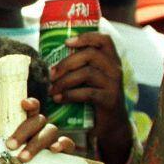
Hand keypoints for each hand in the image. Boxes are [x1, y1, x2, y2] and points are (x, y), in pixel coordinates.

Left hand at [5, 98, 75, 161]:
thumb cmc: (8, 159)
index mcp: (27, 123)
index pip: (32, 108)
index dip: (30, 104)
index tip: (23, 103)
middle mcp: (41, 128)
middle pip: (38, 120)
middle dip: (23, 132)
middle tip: (10, 145)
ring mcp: (53, 139)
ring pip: (49, 132)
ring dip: (35, 144)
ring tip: (22, 158)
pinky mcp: (64, 152)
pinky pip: (68, 144)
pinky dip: (62, 144)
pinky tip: (54, 149)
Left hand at [49, 32, 132, 163]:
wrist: (109, 126)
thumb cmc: (92, 101)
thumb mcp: (87, 81)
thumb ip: (76, 70)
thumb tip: (49, 63)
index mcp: (110, 61)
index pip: (103, 40)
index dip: (85, 37)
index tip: (66, 42)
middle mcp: (114, 69)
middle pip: (91, 55)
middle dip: (66, 63)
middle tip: (50, 74)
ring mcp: (113, 84)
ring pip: (87, 73)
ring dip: (64, 81)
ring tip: (52, 90)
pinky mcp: (109, 100)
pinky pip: (88, 93)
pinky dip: (70, 95)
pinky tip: (58, 99)